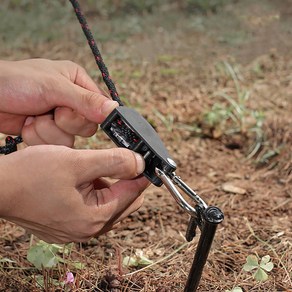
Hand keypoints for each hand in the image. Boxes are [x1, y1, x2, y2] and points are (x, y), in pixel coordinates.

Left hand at [0, 59, 117, 145]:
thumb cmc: (15, 81)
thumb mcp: (53, 87)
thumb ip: (85, 100)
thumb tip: (114, 109)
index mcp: (78, 84)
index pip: (100, 107)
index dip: (90, 116)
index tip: (76, 117)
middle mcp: (72, 102)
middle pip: (87, 127)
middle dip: (65, 123)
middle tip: (51, 111)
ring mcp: (59, 119)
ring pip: (70, 140)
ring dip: (48, 132)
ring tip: (33, 117)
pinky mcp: (47, 133)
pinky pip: (54, 147)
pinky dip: (38, 138)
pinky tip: (27, 124)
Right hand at [0, 146, 148, 242]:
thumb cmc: (30, 175)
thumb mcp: (76, 163)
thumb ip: (112, 162)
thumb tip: (139, 163)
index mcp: (93, 219)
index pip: (131, 195)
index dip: (141, 175)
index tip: (146, 160)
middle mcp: (87, 229)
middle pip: (123, 203)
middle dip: (126, 180)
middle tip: (124, 159)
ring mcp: (77, 229)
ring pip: (108, 204)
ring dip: (110, 185)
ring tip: (97, 167)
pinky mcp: (68, 224)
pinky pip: (93, 207)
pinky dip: (96, 191)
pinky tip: (86, 177)